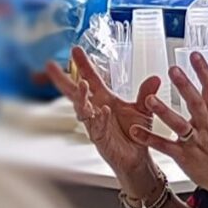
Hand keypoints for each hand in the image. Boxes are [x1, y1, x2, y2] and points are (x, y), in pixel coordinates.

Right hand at [46, 47, 161, 193]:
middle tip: (52, 66)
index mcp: (105, 99)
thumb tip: (155, 78)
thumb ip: (146, 94)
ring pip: (82, 109)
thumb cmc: (136, 133)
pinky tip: (101, 110)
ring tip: (84, 85)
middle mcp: (97, 109)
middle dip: (63, 80)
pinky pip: (96, 127)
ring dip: (82, 97)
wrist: (138, 157)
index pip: (92, 79)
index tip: (75, 50)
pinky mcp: (99, 139)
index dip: (84, 65)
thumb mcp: (143, 110)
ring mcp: (95, 124)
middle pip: (75, 93)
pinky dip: (99, 118)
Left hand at [129, 53, 207, 201]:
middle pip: (195, 102)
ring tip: (149, 99)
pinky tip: (136, 131)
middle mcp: (206, 127)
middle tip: (174, 70)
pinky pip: (165, 146)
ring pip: (178, 124)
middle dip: (184, 85)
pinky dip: (149, 139)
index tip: (194, 56)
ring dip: (163, 111)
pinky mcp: (185, 156)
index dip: (203, 71)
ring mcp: (195, 141)